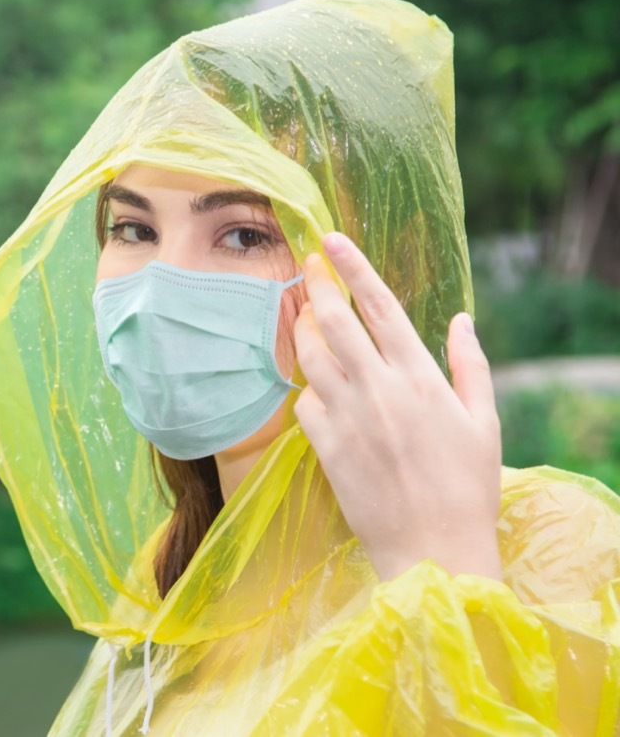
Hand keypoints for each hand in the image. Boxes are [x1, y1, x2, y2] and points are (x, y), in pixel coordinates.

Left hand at [292, 232, 502, 581]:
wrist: (434, 549)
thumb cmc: (467, 486)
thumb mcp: (483, 422)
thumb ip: (470, 364)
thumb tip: (460, 318)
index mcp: (420, 377)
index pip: (379, 306)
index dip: (352, 267)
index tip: (330, 239)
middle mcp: (378, 389)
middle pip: (333, 321)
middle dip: (315, 285)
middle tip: (307, 264)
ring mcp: (347, 418)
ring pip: (310, 356)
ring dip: (303, 329)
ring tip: (307, 317)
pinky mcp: (325, 447)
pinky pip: (303, 402)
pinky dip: (307, 388)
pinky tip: (317, 387)